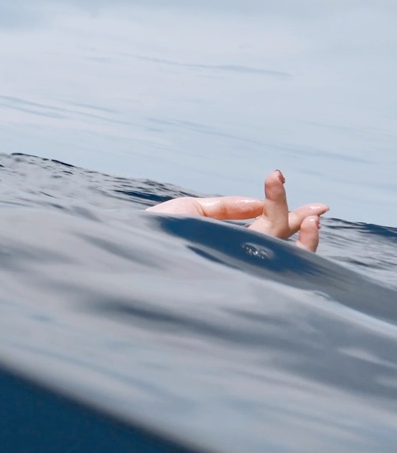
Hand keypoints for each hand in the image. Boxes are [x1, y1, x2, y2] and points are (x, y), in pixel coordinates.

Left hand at [147, 169, 325, 252]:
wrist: (132, 249)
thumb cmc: (153, 232)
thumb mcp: (189, 211)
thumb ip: (225, 207)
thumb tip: (259, 204)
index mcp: (225, 243)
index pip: (263, 229)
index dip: (279, 206)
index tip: (279, 175)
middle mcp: (236, 258)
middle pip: (278, 239)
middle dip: (299, 220)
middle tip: (320, 205)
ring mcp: (240, 268)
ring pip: (284, 252)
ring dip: (303, 232)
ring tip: (313, 213)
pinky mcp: (243, 277)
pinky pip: (280, 266)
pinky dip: (299, 248)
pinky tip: (306, 225)